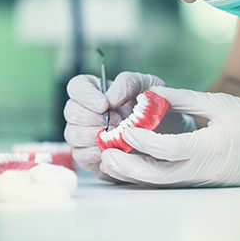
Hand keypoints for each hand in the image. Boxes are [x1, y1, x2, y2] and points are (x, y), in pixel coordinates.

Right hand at [64, 72, 195, 181]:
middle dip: (93, 118)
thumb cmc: (156, 109)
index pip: (77, 86)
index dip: (86, 95)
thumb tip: (109, 98)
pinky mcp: (89, 157)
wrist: (168, 137)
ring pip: (72, 134)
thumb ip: (127, 83)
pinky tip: (113, 150)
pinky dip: (96, 153)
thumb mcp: (148, 86)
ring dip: (95, 136)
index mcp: (97, 91)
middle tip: (118, 123)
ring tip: (119, 136)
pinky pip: (81, 155)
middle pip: (71, 111)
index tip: (104, 104)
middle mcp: (86, 112)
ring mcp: (84, 135)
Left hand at [100, 86, 239, 187]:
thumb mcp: (221, 105)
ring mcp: (200, 180)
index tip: (124, 128)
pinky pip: (168, 181)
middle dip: (127, 167)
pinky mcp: (201, 181)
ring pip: (159, 182)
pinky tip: (134, 164)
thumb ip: (184, 99)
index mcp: (208, 150)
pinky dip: (148, 174)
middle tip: (105, 154)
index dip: (142, 139)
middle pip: (156, 176)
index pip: (167, 148)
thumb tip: (154, 94)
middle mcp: (201, 171)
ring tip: (111, 160)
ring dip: (133, 173)